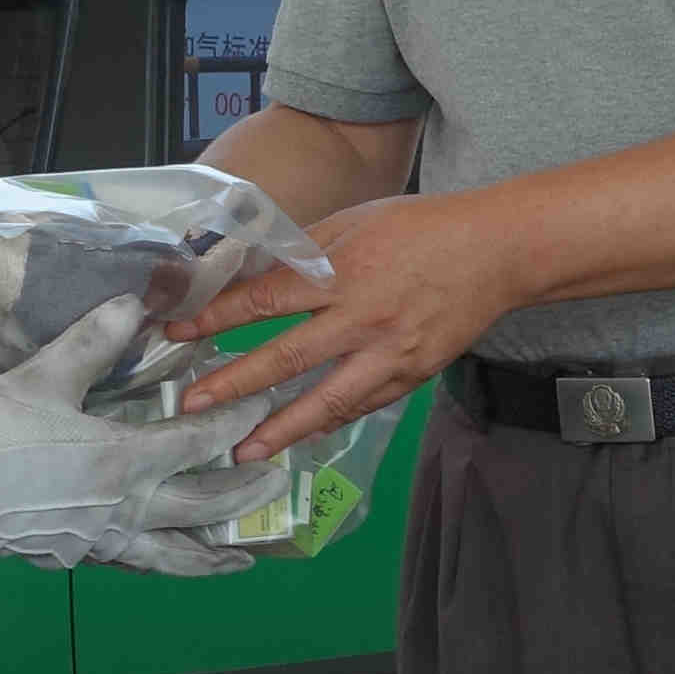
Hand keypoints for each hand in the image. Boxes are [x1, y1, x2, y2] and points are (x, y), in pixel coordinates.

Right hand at [0, 324, 279, 575]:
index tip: (267, 402)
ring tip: (242, 557)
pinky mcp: (77, 555)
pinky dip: (165, 564)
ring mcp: (103, 540)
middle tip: (280, 477)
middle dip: (247, 491)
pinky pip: (137, 563)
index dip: (238, 420)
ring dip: (214, 554)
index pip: (201, 440)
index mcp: (124, 461)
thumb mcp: (42, 377)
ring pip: (175, 555)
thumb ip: (94, 340)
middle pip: (205, 505)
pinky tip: (169, 558)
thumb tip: (134, 302)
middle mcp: (126, 508)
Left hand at [167, 191, 524, 461]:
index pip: (266, 300)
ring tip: (243, 451)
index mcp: (342, 271)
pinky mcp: (412, 376)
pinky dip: (327, 423)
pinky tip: (300, 437)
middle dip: (234, 385)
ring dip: (280, 430)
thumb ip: (304, 254)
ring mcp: (390, 354)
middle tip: (191, 409)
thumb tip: (254, 277)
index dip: (218, 318)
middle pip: (286, 359)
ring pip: (326, 401)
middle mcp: (362, 318)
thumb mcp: (353, 222)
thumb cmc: (420, 228)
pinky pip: (361, 405)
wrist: (496, 252)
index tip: (178, 333)